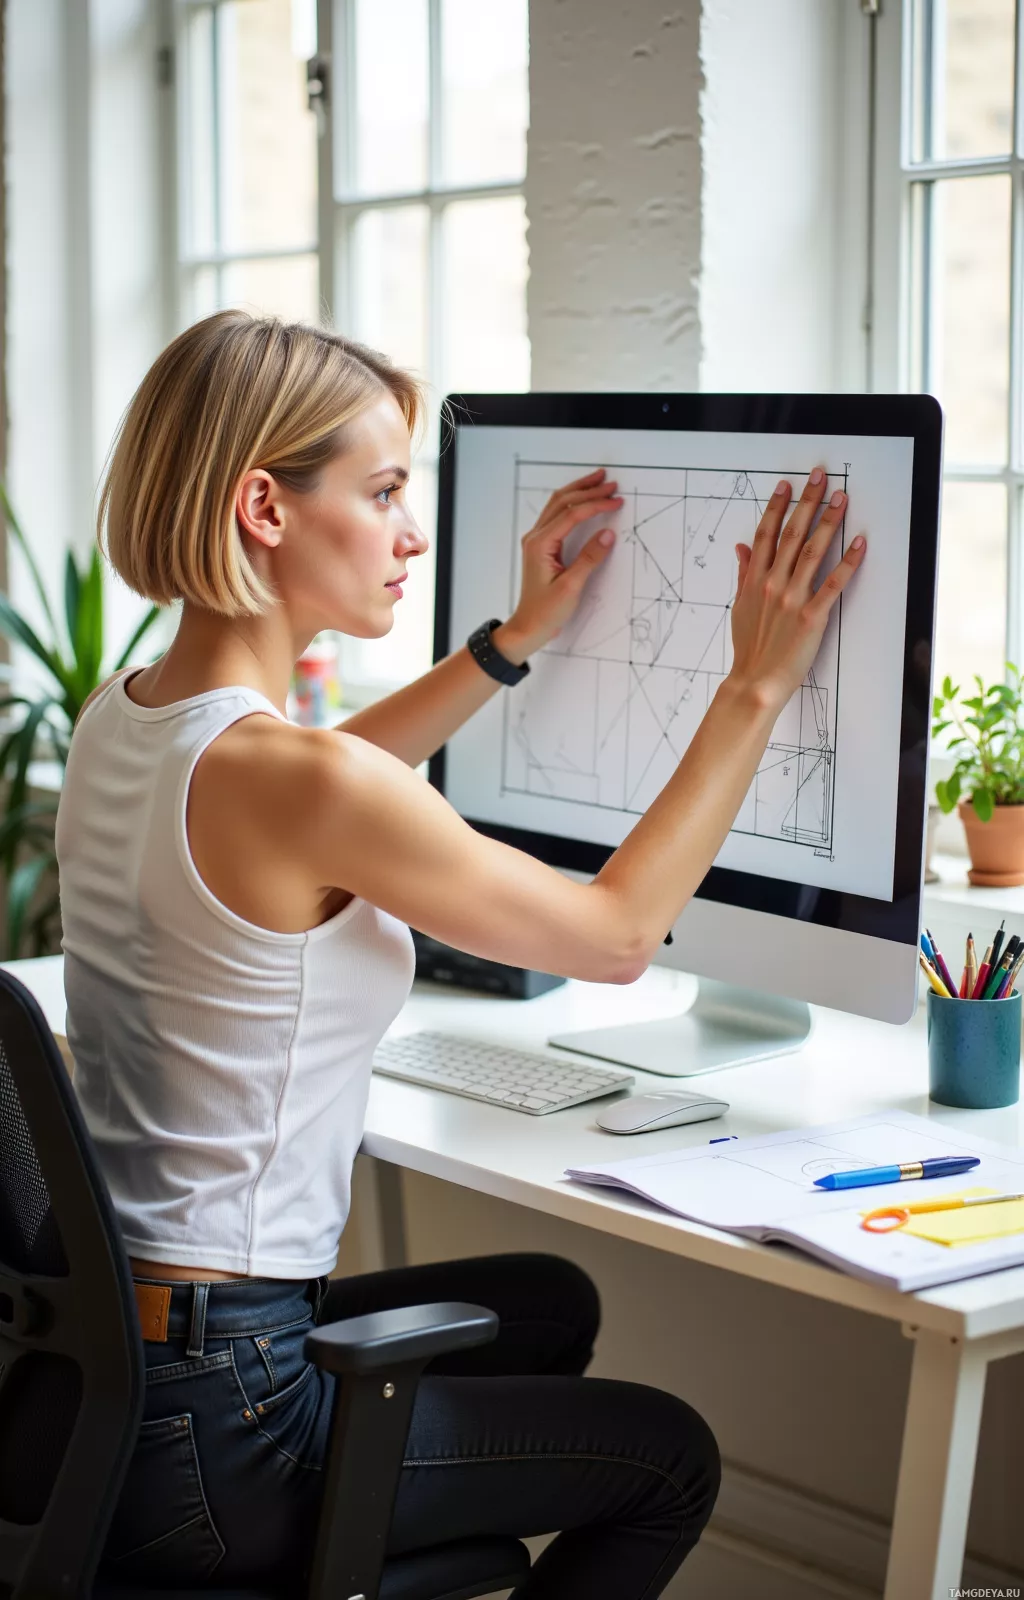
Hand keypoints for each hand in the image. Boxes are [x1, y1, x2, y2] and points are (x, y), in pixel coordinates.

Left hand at [500, 469, 623, 658]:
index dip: (595, 505)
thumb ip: (589, 558)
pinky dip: (572, 504)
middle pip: (562, 502)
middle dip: (587, 489)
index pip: (571, 515)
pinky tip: (583, 499)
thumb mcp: (571, 587)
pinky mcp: (542, 546)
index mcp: (540, 544)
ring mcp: (537, 540)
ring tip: (598, 480)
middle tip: (611, 483)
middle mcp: (535, 537)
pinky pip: (557, 516)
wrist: (528, 626)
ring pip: (558, 505)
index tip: (616, 501)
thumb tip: (608, 534)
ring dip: (578, 491)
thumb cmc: (546, 611)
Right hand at [729, 470, 865, 710]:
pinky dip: (848, 562)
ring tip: (841, 499)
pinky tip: (860, 543)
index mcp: (754, 580)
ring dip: (828, 522)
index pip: (766, 534)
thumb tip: (742, 548)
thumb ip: (744, 574)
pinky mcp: (813, 616)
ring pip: (813, 551)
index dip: (776, 506)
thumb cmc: (748, 647)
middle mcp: (773, 584)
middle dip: (807, 502)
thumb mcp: (740, 606)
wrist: (755, 681)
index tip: (787, 485)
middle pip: (791, 534)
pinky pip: (834, 583)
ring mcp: (793, 599)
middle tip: (820, 477)